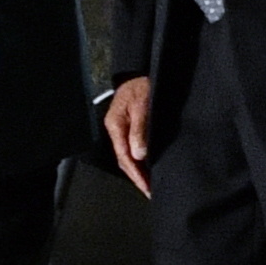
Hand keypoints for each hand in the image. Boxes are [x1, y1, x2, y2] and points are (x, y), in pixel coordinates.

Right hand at [104, 77, 153, 198]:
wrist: (139, 72)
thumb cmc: (141, 85)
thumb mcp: (142, 105)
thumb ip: (139, 129)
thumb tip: (139, 154)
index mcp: (115, 125)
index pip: (124, 156)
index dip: (136, 173)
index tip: (146, 186)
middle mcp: (116, 130)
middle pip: (124, 160)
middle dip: (136, 177)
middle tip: (150, 192)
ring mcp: (121, 129)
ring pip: (128, 156)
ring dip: (138, 171)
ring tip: (150, 185)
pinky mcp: (128, 128)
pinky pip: (132, 148)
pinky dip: (140, 161)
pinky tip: (148, 168)